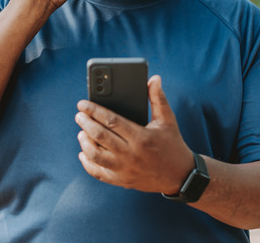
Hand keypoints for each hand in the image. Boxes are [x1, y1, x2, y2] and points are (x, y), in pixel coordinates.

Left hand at [75, 75, 194, 193]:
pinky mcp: (121, 180)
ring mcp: (124, 169)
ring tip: (81, 132)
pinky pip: (98, 173)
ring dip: (84, 142)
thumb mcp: (168, 120)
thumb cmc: (172, 144)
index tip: (82, 104)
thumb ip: (158, 98)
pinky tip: (84, 152)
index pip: (111, 121)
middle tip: (79, 115)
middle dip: (85, 123)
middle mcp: (130, 154)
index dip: (94, 110)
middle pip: (100, 136)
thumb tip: (154, 79)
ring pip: (95, 155)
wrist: (180, 176)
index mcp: (141, 137)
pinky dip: (87, 163)